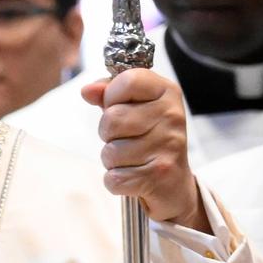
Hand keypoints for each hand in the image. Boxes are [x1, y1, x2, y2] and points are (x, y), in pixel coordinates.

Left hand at [82, 69, 206, 227]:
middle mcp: (171, 116)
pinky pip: (114, 178)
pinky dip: (115, 181)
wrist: (174, 182)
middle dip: (108, 133)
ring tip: (131, 158)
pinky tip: (133, 175)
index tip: (118, 105)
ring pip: (110, 151)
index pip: (128, 80)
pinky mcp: (159, 176)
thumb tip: (87, 90)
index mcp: (166, 92)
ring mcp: (168, 146)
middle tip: (125, 138)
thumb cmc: (149, 138)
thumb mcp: (134, 107)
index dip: (112, 95)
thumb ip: (109, 93)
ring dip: (112, 159)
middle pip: (112, 119)